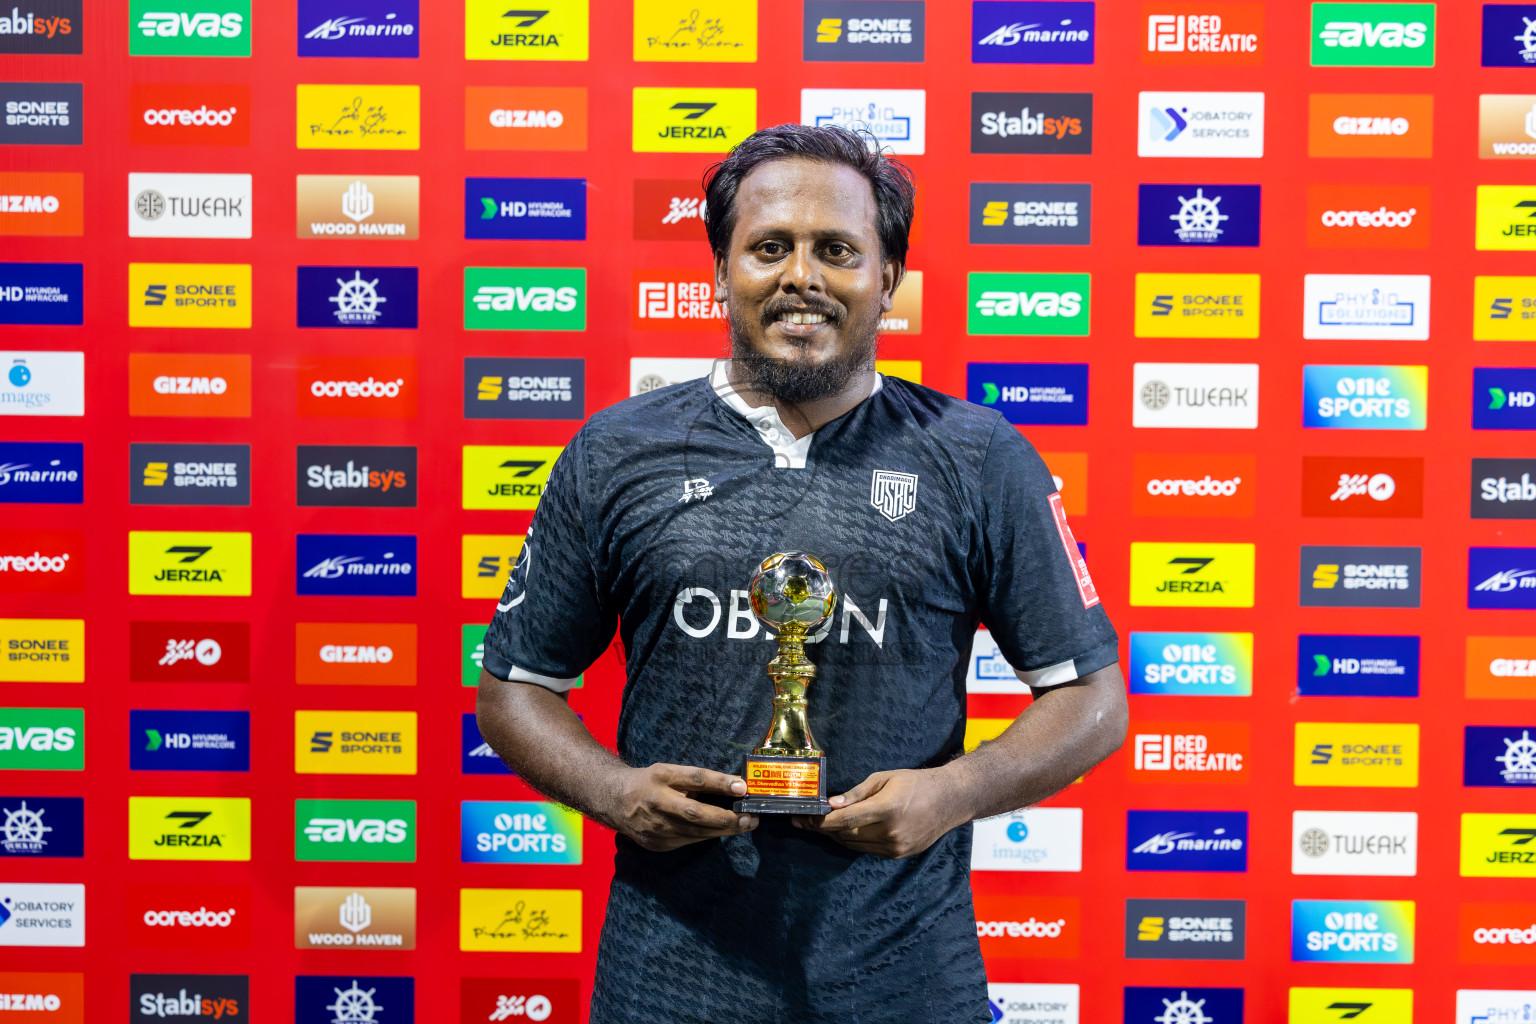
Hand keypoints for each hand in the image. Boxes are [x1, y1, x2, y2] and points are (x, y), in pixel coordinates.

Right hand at [604, 763, 758, 851]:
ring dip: (724, 830)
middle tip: (750, 818)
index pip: (694, 779)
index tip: (742, 787)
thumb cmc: (649, 783)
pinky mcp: (657, 844)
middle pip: (696, 813)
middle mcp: (657, 803)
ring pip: (696, 832)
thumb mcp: (668, 771)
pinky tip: (722, 831)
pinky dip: (707, 835)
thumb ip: (694, 779)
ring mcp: (656, 827)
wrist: (614, 801)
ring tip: (744, 825)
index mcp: (660, 777)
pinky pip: (689, 840)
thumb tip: (732, 786)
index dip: (719, 783)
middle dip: (726, 818)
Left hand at [792, 768, 965, 858]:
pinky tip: (843, 832)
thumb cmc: (916, 783)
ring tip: (819, 826)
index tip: (804, 817)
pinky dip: (853, 841)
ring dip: (835, 836)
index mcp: (887, 809)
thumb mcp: (884, 779)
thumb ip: (856, 793)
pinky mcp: (899, 855)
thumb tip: (831, 804)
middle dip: (822, 829)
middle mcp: (891, 832)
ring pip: (854, 846)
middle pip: (846, 835)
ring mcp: (896, 847)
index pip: (845, 820)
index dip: (821, 821)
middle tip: (804, 821)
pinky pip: (867, 850)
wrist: (949, 801)